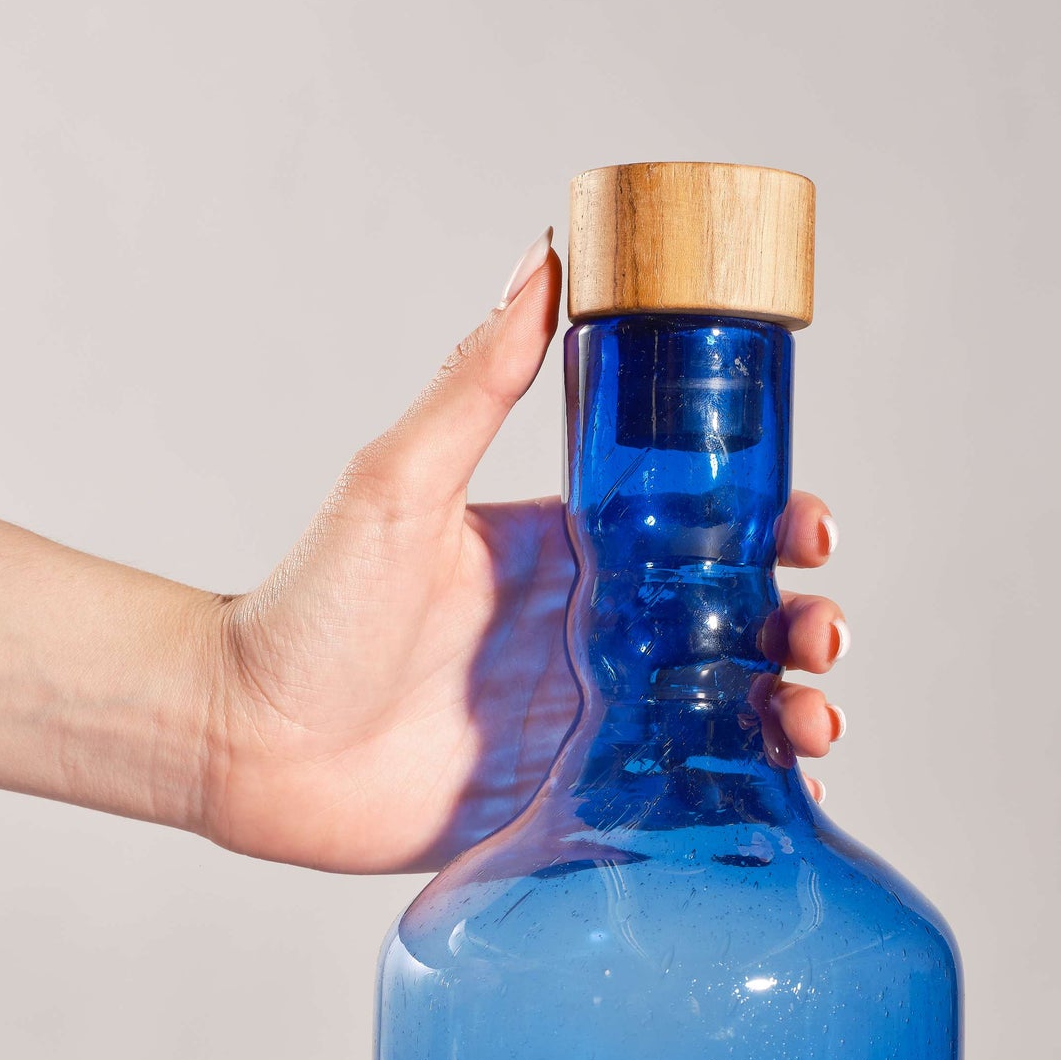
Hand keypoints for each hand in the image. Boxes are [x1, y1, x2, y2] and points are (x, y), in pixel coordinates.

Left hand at [202, 235, 851, 872]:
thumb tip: (546, 257)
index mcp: (566, 549)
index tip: (811, 528)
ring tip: (813, 725)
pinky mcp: (562, 802)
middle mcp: (587, 632)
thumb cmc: (305, 608)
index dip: (772, 524)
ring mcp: (580, 721)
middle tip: (818, 635)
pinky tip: (783, 795)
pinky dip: (736, 796)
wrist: (242, 741)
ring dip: (790, 711)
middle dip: (799, 625)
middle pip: (733, 623)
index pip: (701, 525)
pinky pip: (671, 798)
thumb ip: (476, 382)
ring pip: (721, 713)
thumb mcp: (398, 483)